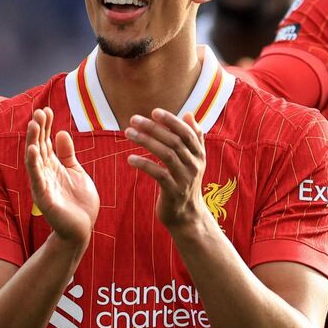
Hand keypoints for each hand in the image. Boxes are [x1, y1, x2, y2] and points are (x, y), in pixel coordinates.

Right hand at [24, 107, 98, 244]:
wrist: (82, 229)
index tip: (47, 109)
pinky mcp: (44, 198)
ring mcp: (43, 185)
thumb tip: (61, 132)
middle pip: (38, 147)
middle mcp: (44, 173)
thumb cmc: (78, 202)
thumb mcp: (76, 171)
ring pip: (34, 160)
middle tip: (39, 111)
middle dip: (38, 129)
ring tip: (33, 124)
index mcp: (52, 166)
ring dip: (33, 141)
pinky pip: (37, 179)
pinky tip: (33, 150)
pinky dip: (34, 164)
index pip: (46, 142)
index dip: (46, 126)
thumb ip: (67, 154)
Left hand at [125, 109, 209, 230]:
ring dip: (146, 141)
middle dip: (153, 128)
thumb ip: (193, 137)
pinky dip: (144, 164)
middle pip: (174, 141)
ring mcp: (185, 178)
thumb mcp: (193, 160)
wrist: (187, 216)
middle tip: (134, 119)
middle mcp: (194, 165)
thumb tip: (188, 113)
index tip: (154, 111)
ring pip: (166, 154)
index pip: (187, 132)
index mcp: (199, 154)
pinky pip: (159, 174)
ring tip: (128, 133)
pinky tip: (131, 158)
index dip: (171, 121)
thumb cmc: (186, 183)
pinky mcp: (173, 191)